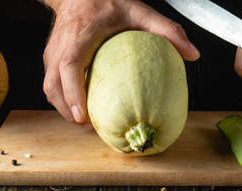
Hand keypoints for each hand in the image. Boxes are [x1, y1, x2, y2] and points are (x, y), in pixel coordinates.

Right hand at [41, 0, 199, 122]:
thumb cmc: (106, 1)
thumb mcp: (139, 11)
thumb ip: (166, 30)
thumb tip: (192, 54)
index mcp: (79, 36)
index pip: (69, 67)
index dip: (73, 94)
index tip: (82, 117)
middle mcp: (60, 47)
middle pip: (53, 86)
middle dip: (68, 111)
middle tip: (90, 126)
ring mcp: (52, 54)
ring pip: (50, 89)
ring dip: (65, 109)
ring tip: (87, 122)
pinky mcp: (51, 58)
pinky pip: (52, 84)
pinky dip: (64, 99)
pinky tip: (82, 107)